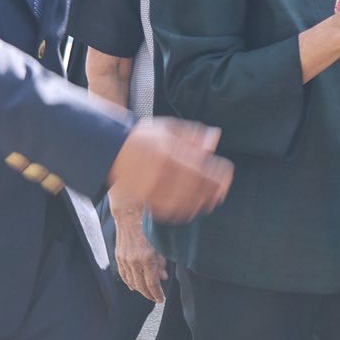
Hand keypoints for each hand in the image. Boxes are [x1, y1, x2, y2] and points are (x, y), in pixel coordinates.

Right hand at [106, 116, 233, 223]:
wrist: (111, 150)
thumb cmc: (142, 137)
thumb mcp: (168, 128)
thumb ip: (193, 135)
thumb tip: (215, 139)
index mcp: (169, 153)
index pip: (202, 167)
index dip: (219, 173)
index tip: (228, 173)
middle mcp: (162, 173)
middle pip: (197, 187)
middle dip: (215, 190)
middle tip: (224, 189)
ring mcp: (153, 188)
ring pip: (185, 202)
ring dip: (203, 202)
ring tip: (213, 200)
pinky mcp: (146, 199)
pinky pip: (169, 211)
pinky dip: (184, 211)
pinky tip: (193, 209)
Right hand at [109, 199, 167, 302]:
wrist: (129, 215)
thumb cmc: (148, 226)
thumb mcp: (160, 244)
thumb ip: (161, 262)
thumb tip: (163, 277)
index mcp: (146, 258)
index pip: (152, 284)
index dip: (157, 294)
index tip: (161, 299)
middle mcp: (134, 261)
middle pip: (142, 286)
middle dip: (149, 294)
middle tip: (156, 298)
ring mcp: (124, 260)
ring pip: (132, 282)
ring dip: (140, 290)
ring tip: (147, 293)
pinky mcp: (118, 257)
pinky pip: (123, 275)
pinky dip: (129, 282)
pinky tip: (133, 286)